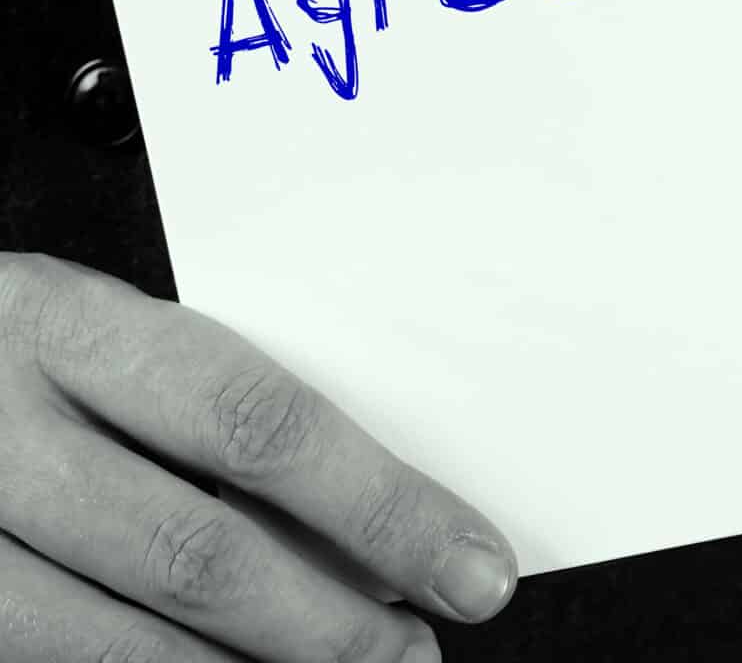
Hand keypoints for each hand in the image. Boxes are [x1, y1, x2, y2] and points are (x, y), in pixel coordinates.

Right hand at [0, 253, 515, 661]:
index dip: (381, 508)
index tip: (473, 566)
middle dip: (328, 624)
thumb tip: (364, 503)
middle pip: (196, 551)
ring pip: (115, 639)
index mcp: (59, 322)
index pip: (259, 422)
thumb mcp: (86, 325)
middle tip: (411, 653)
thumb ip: (197, 398)